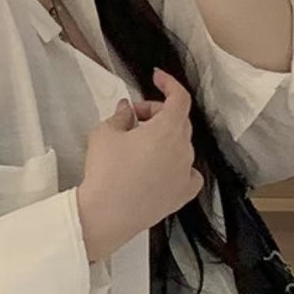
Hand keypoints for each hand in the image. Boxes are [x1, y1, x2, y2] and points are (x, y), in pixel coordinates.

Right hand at [76, 67, 202, 261]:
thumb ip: (120, 115)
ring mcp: (185, 173)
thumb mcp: (104, 133)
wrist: (106, 215)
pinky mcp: (181, 195)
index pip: (179, 97)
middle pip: (178, 121)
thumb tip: (128, 110)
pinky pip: (189, 174)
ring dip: (164, 140)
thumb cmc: (105, 173)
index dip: (168, 83)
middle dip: (156, 114)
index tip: (156, 78)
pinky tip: (164, 169)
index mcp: (168, 129)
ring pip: (181, 146)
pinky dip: (179, 166)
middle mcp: (184, 150)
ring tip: (138, 148)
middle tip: (132, 119)